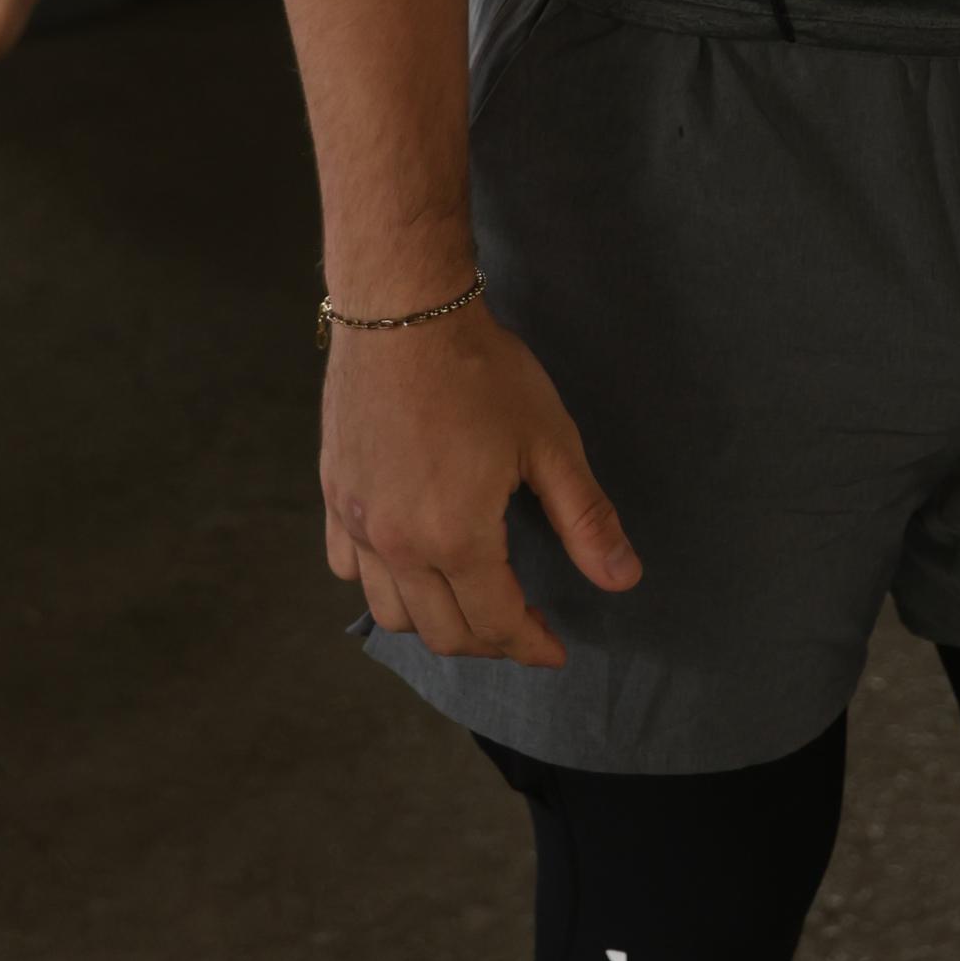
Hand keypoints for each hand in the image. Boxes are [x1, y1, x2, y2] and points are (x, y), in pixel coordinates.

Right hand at [321, 304, 641, 666]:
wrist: (402, 310)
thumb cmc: (480, 370)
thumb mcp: (549, 441)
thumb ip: (585, 518)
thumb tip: (624, 580)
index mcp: (455, 538)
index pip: (495, 624)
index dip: (530, 646)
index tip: (554, 651)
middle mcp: (397, 544)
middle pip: (442, 632)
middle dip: (489, 641)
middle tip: (522, 624)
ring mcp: (359, 521)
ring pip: (390, 612)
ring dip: (434, 621)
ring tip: (469, 600)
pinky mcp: (335, 494)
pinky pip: (349, 567)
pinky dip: (381, 583)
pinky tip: (408, 563)